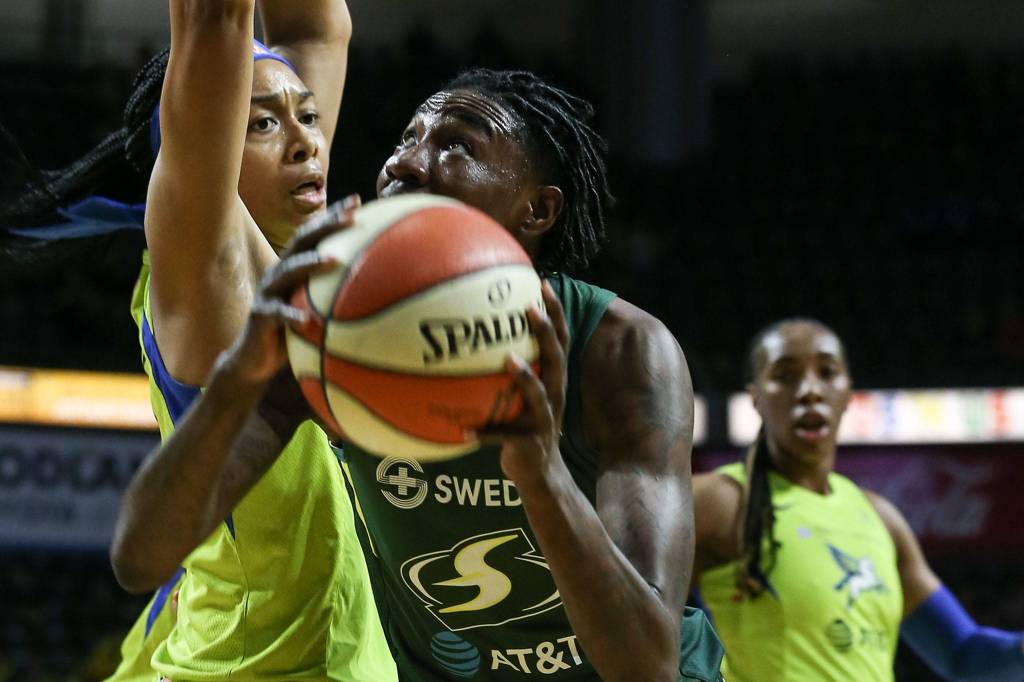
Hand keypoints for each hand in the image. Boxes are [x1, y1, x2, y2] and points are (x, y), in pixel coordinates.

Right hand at [216, 194, 359, 386]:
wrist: (257, 359)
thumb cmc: (296, 332)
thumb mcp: (318, 310)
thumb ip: (338, 295)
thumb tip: (382, 290)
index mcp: (295, 267)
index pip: (315, 234)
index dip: (333, 216)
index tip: (357, 201)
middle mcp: (280, 273)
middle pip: (302, 242)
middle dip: (326, 226)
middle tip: (351, 217)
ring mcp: (268, 292)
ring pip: (288, 271)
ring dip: (311, 264)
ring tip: (334, 260)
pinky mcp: (260, 316)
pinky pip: (276, 314)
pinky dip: (290, 315)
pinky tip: (305, 320)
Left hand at [478, 281, 569, 490]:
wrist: (540, 475)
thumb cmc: (523, 426)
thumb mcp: (521, 394)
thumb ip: (508, 367)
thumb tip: (476, 335)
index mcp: (553, 380)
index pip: (560, 339)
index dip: (555, 311)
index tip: (542, 282)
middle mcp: (554, 395)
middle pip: (556, 358)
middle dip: (545, 332)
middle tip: (529, 308)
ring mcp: (543, 419)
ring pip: (538, 394)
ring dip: (524, 376)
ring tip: (507, 359)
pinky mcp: (528, 444)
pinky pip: (504, 436)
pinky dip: (485, 433)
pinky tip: (464, 431)